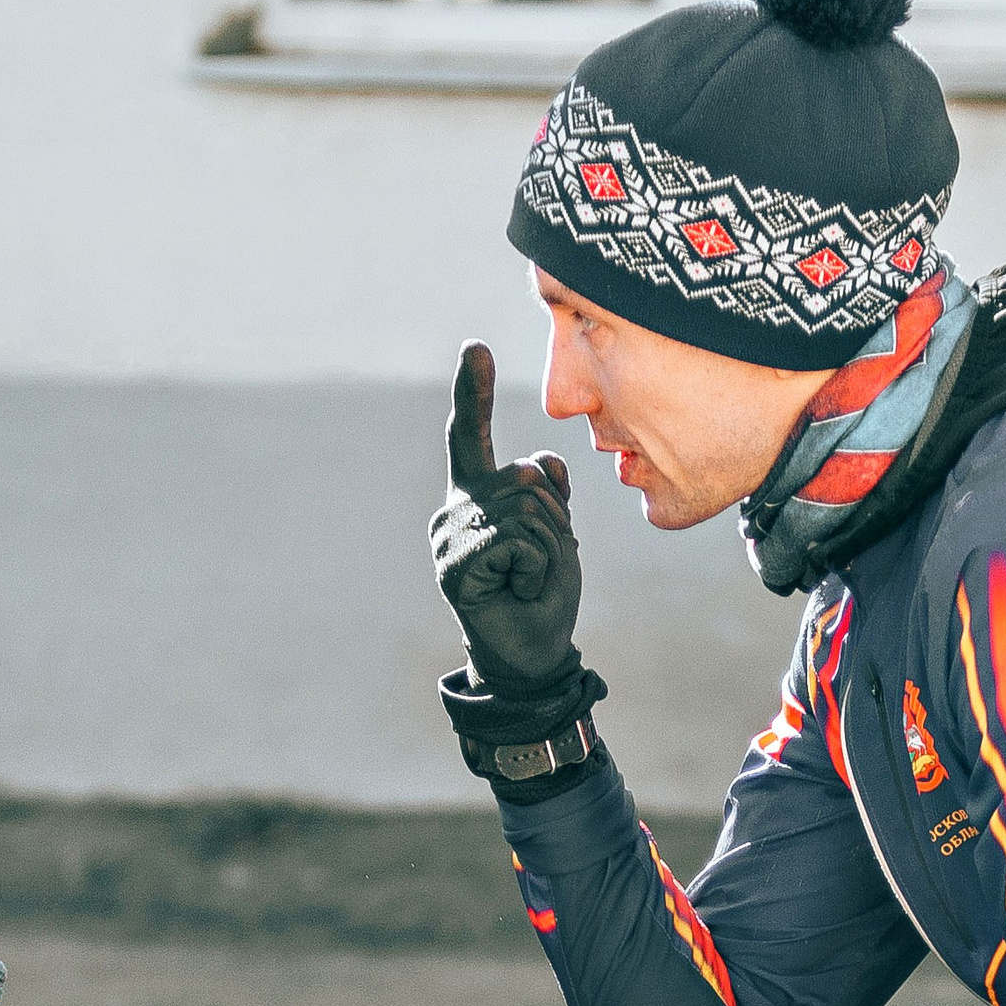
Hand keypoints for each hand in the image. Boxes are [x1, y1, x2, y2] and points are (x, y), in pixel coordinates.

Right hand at [430, 343, 584, 693]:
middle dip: (556, 519)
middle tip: (541, 565)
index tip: (476, 349)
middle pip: (526, 477)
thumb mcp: (555, 530)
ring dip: (549, 547)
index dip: (475, 393)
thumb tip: (540, 462)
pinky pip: (518, 539)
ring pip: (526, 508)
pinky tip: (518, 592)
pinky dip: (535, 567)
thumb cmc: (542, 593)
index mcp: (475, 496)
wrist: (531, 656)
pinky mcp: (454, 566)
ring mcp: (449, 538)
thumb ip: (546, 489)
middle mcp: (454, 510)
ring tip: (529, 580)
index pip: (473, 435)